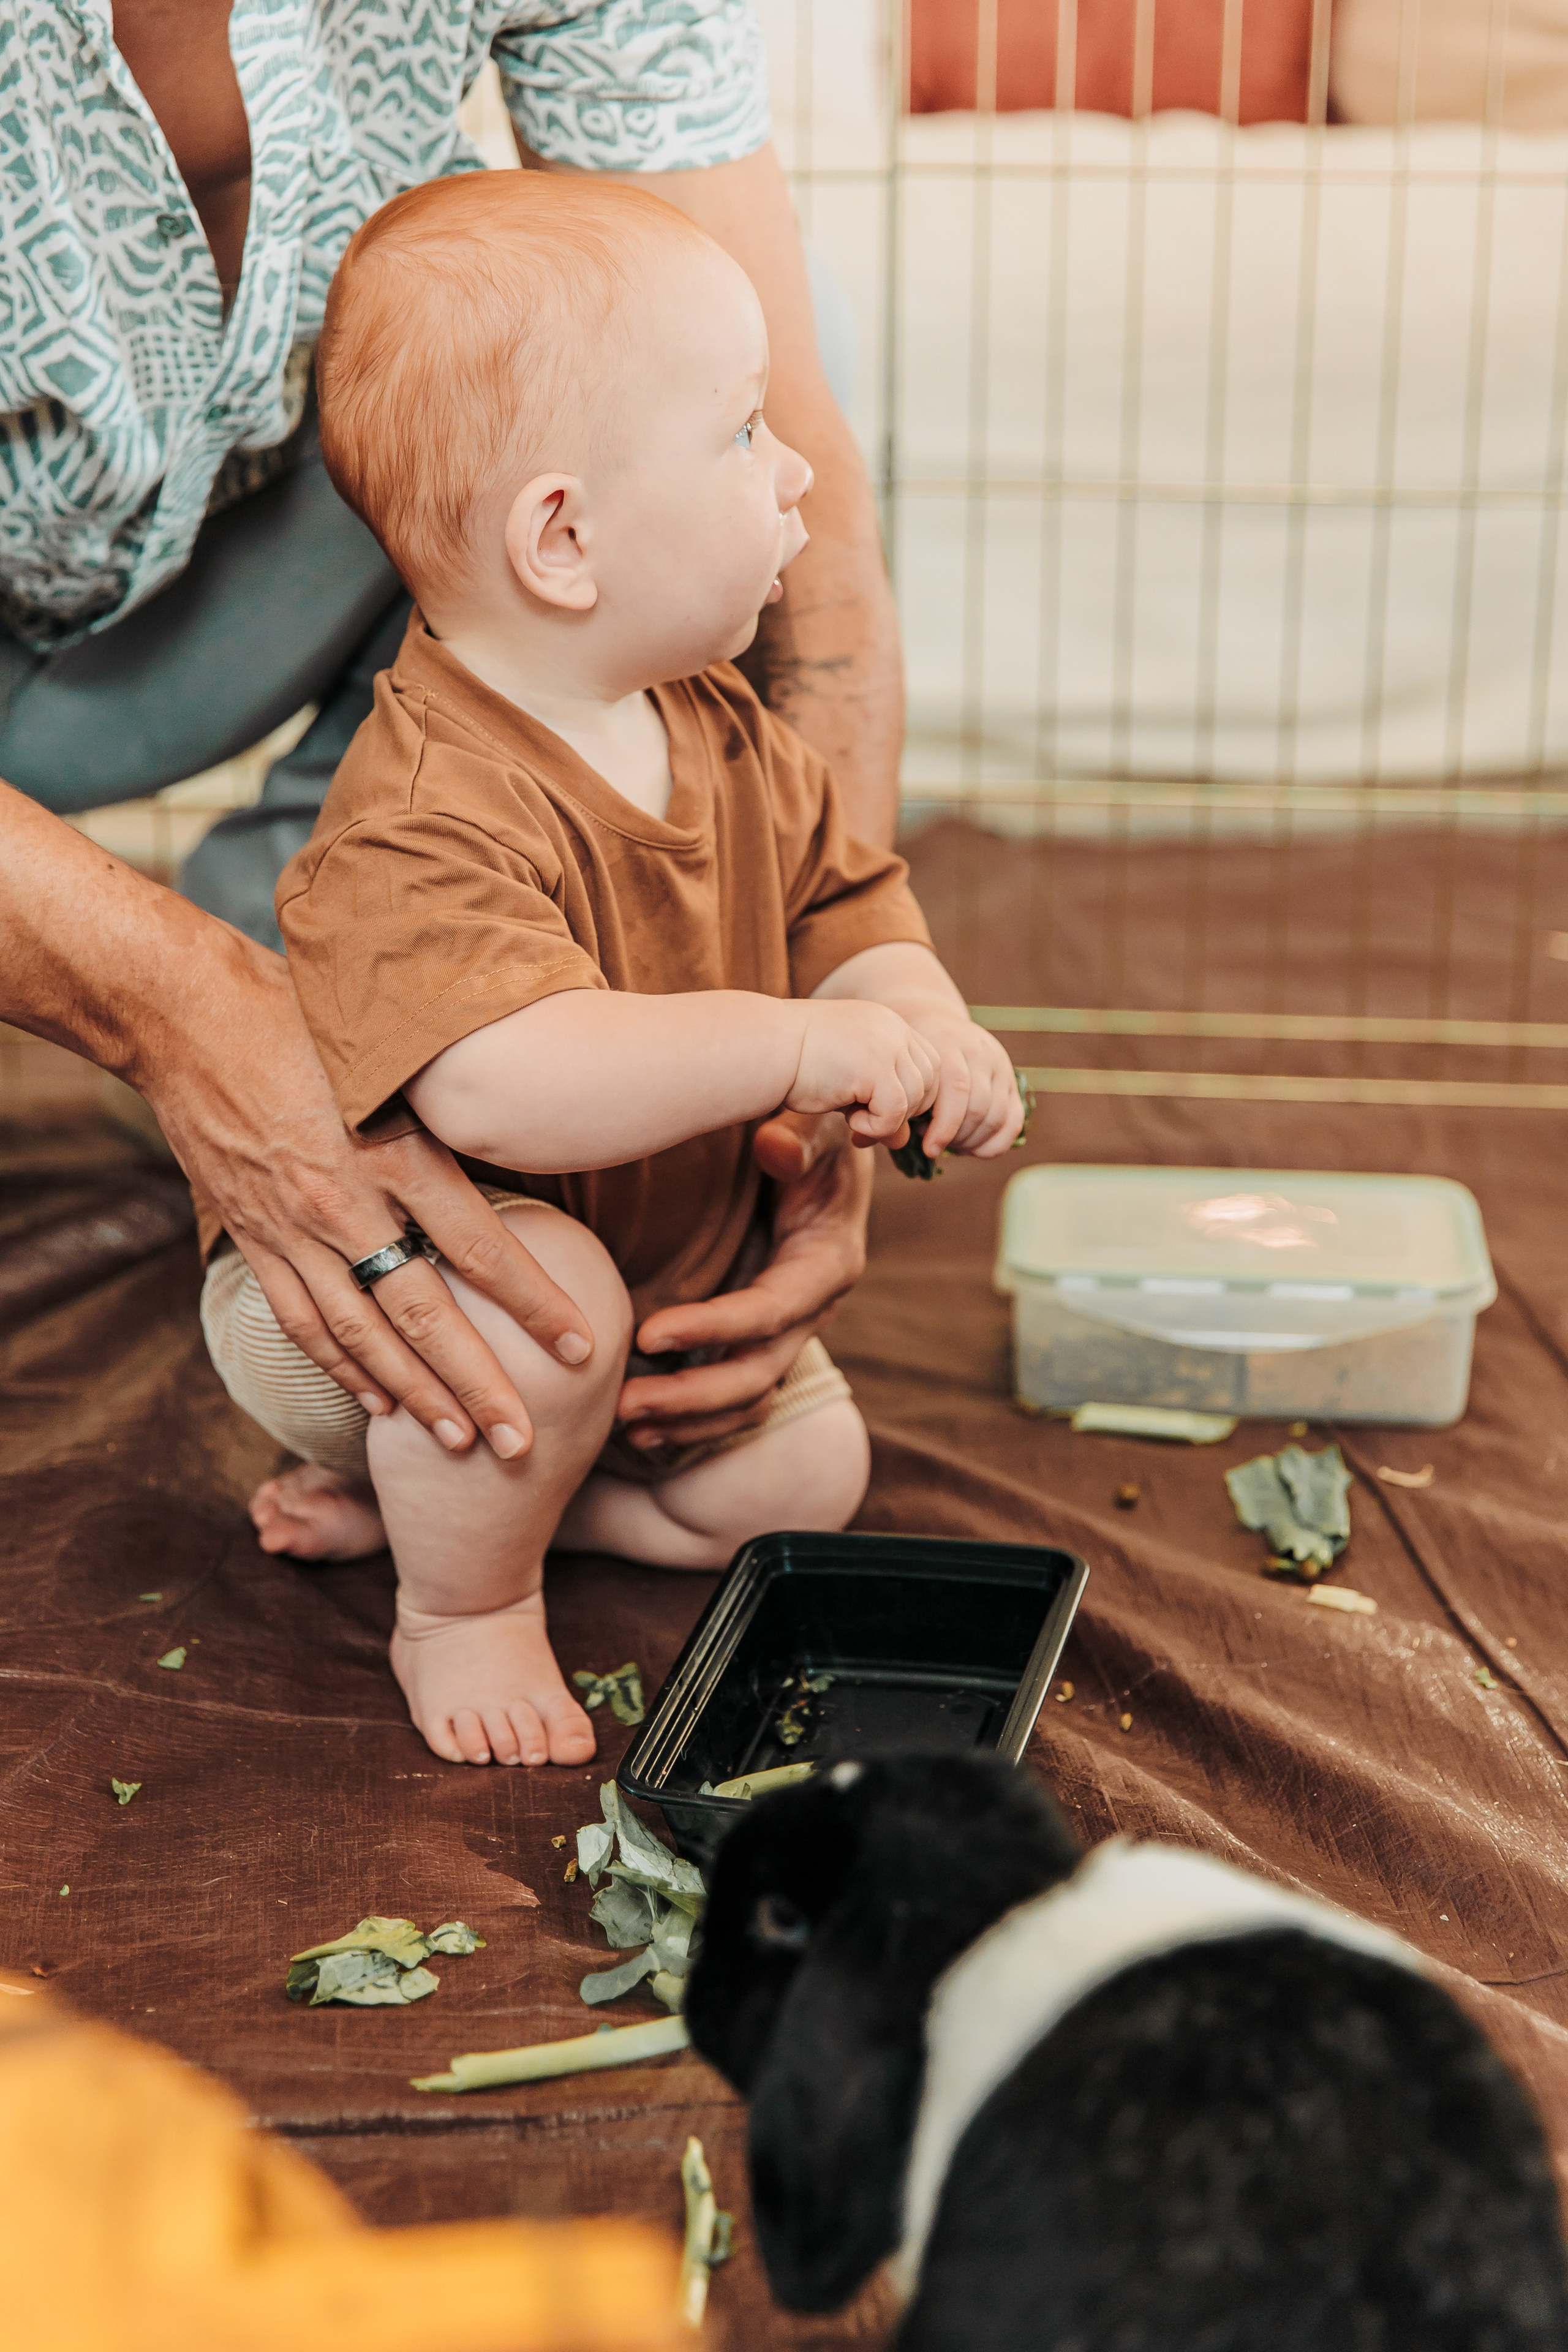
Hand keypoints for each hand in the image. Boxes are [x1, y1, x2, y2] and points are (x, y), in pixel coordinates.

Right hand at [0, 786, 592, 1457]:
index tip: (581, 1348)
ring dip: (415, 1396)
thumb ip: (454, 1122)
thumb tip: (532, 1156)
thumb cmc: (309, 1020)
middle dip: (477, 1386)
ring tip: (461, 1444)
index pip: (481, 1248)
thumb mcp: (398, 1062)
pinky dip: (344, 1368)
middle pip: (425, 1315)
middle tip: (522, 1444)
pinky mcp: (253, 1239)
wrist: (189, 1016)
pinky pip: (305, 1323)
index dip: (533, 1305)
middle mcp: (345, 1202)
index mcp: (396, 1151)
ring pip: (363, 1335)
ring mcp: (292, 1229)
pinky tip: (379, 1404)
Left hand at [616, 1117, 869, 1452]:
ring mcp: (788, 1330)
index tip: (647, 1333)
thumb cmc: (816, 1127)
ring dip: (688, 1419)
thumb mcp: (817, 1120)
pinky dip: (692, 1418)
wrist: (824, 1147)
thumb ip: (800, 1134)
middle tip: (622, 1405)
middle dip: (691, 1395)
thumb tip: (776, 1148)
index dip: (712, 1328)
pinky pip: (734, 1396)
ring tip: (624, 1424)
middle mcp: (811, 1307)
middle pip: (756, 1372)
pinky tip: (638, 1427)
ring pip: (746, 1398)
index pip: (769, 1310)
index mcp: (827, 1262)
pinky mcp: (761, 1338)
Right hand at [788, 1000, 937, 1147]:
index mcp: (887, 1024)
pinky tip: (850, 1122)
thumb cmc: (795, 1065)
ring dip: (888, 1120)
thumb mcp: (848, 1085)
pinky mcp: (875, 1066)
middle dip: (905, 1112)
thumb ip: (879, 1103)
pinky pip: (897, 1111)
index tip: (877, 1113)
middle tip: (863, 1126)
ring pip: (917, 1098)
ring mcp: (886, 1044)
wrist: (762, 1048)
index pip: (927, 1064)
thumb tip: (905, 1140)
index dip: (912, 1095)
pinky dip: (878, 1127)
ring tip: (852, 1120)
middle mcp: (893, 1028)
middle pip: (930, 1082)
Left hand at [907, 1009, 1025, 1161]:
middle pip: (979, 1108)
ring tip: (951, 1145)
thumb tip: (876, 1139)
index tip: (929, 1149)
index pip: (957, 1090)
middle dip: (957, 1137)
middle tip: (937, 1145)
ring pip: (998, 1117)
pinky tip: (971, 1147)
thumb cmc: (911, 1054)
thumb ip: (897, 1098)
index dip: (944, 1128)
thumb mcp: (901, 1066)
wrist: (934, 1021)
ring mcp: (1000, 1064)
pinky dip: (995, 1143)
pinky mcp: (1012, 1080)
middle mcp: (980, 1051)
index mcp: (950, 1043)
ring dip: (974, 1141)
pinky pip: (1014, 1121)